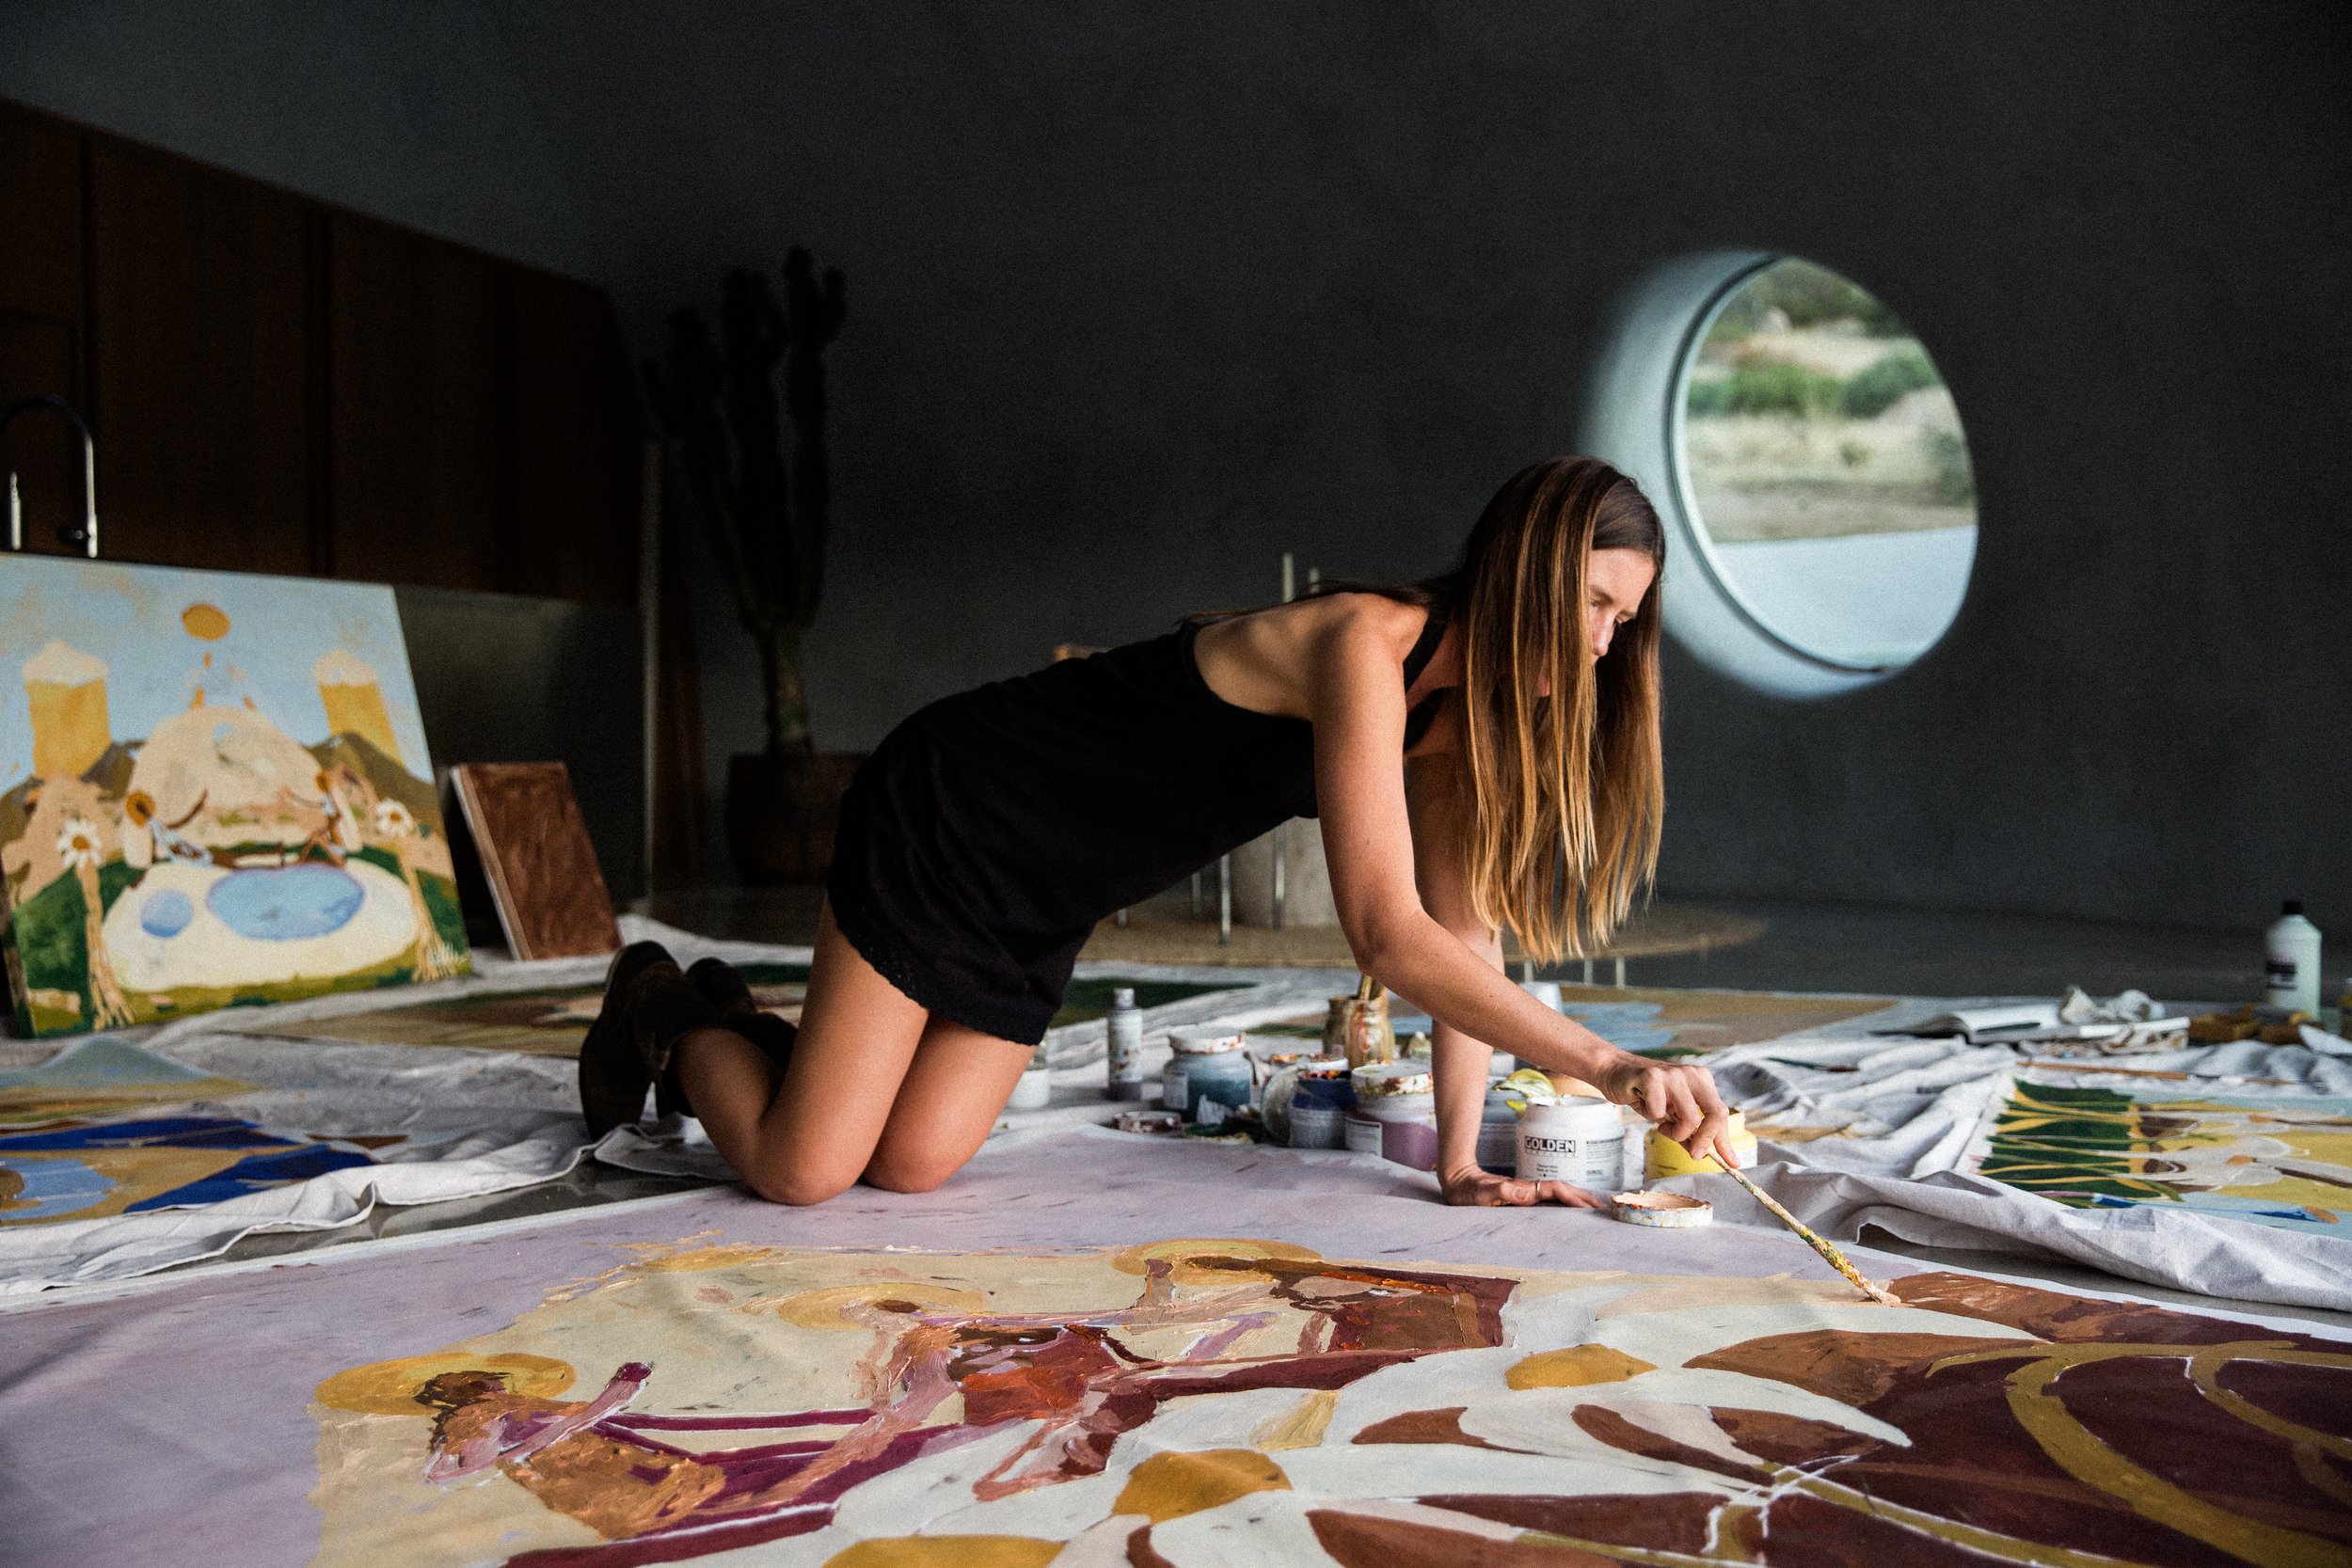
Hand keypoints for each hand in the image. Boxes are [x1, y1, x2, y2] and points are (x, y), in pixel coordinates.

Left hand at [1439, 1165, 1605, 1207]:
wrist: (1458, 1181)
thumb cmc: (1468, 1191)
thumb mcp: (1482, 1192)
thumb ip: (1501, 1190)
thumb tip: (1525, 1192)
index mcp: (1523, 1189)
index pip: (1554, 1190)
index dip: (1572, 1197)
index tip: (1588, 1207)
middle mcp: (1528, 1190)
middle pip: (1562, 1191)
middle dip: (1583, 1198)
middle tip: (1604, 1208)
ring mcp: (1526, 1194)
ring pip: (1558, 1196)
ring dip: (1577, 1200)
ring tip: (1596, 1209)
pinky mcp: (1522, 1199)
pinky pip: (1549, 1201)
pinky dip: (1564, 1204)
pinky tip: (1571, 1212)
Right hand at [1596, 1056, 1740, 1170]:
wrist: (1614, 1073)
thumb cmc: (1645, 1095)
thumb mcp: (1672, 1115)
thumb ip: (1690, 1133)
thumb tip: (1706, 1155)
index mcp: (1702, 1080)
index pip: (1720, 1114)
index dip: (1724, 1141)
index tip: (1732, 1163)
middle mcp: (1692, 1074)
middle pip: (1717, 1113)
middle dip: (1706, 1140)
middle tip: (1694, 1154)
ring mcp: (1673, 1074)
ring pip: (1690, 1118)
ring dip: (1674, 1132)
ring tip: (1661, 1125)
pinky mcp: (1652, 1077)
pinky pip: (1659, 1112)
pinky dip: (1651, 1116)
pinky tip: (1644, 1104)